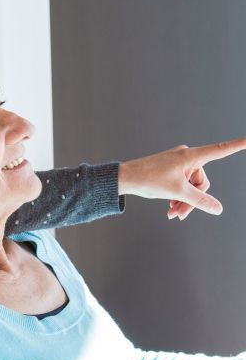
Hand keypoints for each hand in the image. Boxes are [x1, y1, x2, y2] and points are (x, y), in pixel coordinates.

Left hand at [118, 137, 245, 219]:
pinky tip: (170, 207)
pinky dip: (178, 196)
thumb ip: (200, 200)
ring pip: (191, 186)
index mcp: (191, 156)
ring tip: (172, 213)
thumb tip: (218, 208)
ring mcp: (178, 163)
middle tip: (179, 214)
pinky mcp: (171, 169)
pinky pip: (182, 184)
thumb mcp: (178, 192)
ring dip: (184, 201)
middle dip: (192, 199)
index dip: (238, 144)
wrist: (125, 178)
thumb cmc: (149, 179)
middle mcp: (186, 156)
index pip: (221, 150)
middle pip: (202, 182)